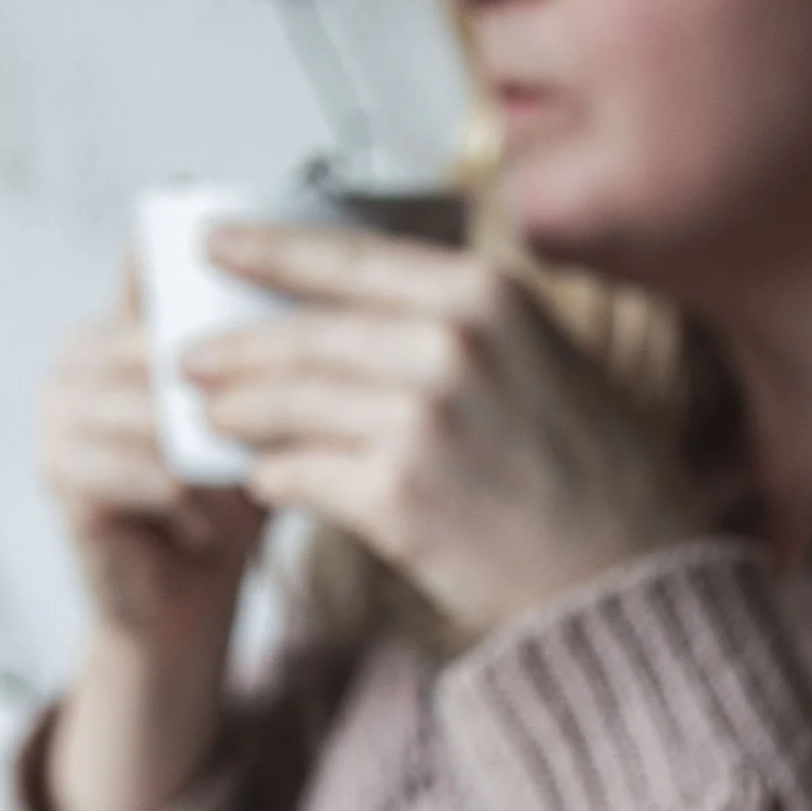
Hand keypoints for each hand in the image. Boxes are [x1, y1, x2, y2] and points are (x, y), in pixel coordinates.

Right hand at [39, 272, 265, 656]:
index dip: (221, 279)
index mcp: (121, 322)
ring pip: (162, 410)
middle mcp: (77, 353)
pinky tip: (204, 532)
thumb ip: (268, 355)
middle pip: (169, 345)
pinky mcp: (57, 471)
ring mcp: (56, 410)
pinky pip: (146, 471)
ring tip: (240, 497)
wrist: (181, 597)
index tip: (285, 322)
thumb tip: (333, 291)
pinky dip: (189, 505)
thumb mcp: (257, 415)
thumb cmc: (227, 496)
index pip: (162, 266)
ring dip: (214, 459)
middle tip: (288, 434)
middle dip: (236, 390)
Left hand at [184, 223, 696, 638]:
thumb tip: (354, 305)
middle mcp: (450, 345)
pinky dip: (275, 478)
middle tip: (187, 358)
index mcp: (484, 294)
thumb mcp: (539, 353)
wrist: (624, 567)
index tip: (213, 243)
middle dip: (233, 347)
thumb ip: (457, 318)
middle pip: (303, 335)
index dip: (269, 248)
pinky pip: (303, 477)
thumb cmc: (585, 464)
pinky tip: (264, 481)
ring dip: (238, 414)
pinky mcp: (399, 498)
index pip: (347, 258)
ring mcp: (421, 422)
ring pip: (290, 406)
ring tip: (210, 418)